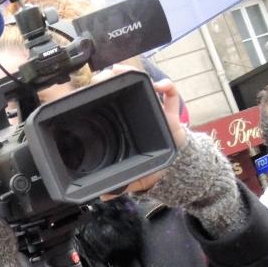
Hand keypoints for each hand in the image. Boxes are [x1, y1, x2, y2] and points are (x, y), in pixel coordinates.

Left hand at [93, 73, 186, 199]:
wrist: (178, 168)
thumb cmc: (155, 168)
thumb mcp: (134, 178)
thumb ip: (119, 187)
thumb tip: (103, 196)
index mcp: (124, 126)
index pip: (107, 107)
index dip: (97, 96)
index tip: (89, 90)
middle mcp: (137, 113)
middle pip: (121, 89)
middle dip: (110, 79)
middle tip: (101, 77)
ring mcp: (153, 110)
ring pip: (142, 85)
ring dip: (132, 73)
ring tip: (120, 70)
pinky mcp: (171, 112)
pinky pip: (171, 94)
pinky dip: (167, 86)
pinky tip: (160, 86)